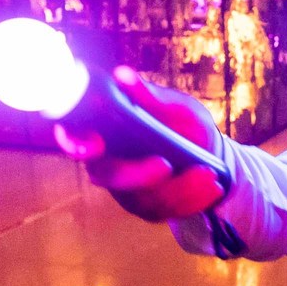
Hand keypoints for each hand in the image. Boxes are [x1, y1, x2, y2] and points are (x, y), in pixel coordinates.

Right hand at [55, 66, 226, 221]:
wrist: (212, 155)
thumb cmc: (184, 125)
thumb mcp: (177, 106)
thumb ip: (151, 96)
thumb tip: (123, 75)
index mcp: (107, 133)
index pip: (76, 137)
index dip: (74, 141)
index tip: (93, 145)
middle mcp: (110, 164)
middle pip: (107, 176)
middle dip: (136, 174)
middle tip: (165, 163)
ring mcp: (128, 191)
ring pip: (142, 199)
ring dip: (178, 188)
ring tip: (207, 172)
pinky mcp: (150, 209)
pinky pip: (166, 211)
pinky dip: (192, 199)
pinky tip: (212, 186)